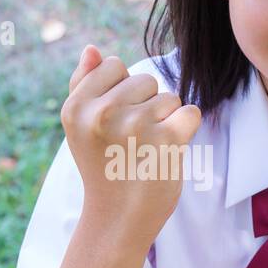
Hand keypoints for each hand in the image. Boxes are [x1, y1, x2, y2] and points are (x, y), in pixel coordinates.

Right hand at [60, 45, 201, 246]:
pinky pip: (190, 113)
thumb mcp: (81, 127)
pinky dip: (185, 131)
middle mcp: (102, 113)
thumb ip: (84, 85)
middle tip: (131, 142)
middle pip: (145, 80)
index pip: (114, 66)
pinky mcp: (166, 140)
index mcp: (77, 106)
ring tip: (147, 150)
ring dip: (166, 121)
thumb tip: (92, 48)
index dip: (122, 93)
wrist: (117, 219)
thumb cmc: (103, 168)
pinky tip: (167, 153)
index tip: (113, 125)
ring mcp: (135, 126)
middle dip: (146, 106)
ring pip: (170, 97)